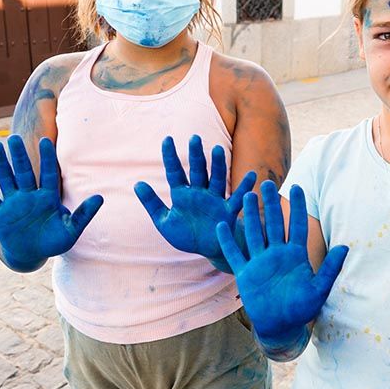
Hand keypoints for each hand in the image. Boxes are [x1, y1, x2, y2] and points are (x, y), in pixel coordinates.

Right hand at [0, 135, 102, 269]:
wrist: (31, 254)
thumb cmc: (53, 241)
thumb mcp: (71, 230)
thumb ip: (84, 214)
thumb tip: (100, 198)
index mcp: (48, 197)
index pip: (48, 173)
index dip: (46, 158)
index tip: (46, 141)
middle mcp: (29, 196)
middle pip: (24, 172)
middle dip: (20, 156)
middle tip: (15, 137)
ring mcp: (13, 204)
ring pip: (6, 180)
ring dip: (1, 164)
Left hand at [134, 135, 255, 266]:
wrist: (208, 250)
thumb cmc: (187, 236)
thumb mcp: (164, 222)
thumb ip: (152, 203)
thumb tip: (137, 184)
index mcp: (182, 194)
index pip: (175, 171)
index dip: (170, 156)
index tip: (167, 139)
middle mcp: (199, 193)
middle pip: (198, 170)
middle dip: (196, 155)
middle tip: (194, 138)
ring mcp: (215, 200)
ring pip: (216, 179)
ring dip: (217, 165)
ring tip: (218, 150)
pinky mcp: (228, 211)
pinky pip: (237, 198)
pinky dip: (245, 188)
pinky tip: (252, 176)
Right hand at [216, 180, 347, 341]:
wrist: (280, 326)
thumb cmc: (302, 309)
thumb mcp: (319, 289)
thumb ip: (330, 268)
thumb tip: (346, 247)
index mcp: (296, 256)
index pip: (298, 226)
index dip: (298, 207)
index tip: (298, 187)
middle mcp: (277, 254)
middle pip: (274, 224)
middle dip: (271, 204)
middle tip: (267, 184)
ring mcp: (260, 262)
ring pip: (254, 233)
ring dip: (251, 216)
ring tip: (249, 196)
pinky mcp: (245, 273)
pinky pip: (235, 254)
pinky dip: (228, 241)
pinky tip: (222, 225)